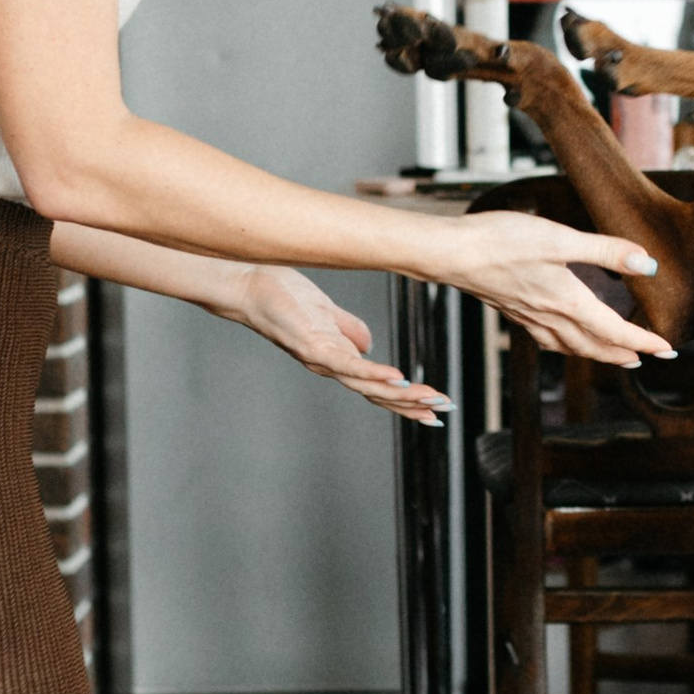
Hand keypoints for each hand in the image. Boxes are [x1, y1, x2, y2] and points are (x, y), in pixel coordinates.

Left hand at [226, 266, 448, 417]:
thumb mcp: (325, 313)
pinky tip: (397, 379)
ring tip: (430, 399)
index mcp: (337, 359)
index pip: (377, 386)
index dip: (406, 399)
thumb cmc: (283, 295)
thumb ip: (348, 328)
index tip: (435, 409)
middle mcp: (330, 366)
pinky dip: (373, 374)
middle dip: (412, 404)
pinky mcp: (312, 346)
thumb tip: (368, 344)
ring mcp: (321, 359)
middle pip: (377, 394)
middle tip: (445, 410)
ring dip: (401, 395)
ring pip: (367, 385)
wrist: (248, 284)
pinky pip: (347, 366)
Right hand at [443, 212, 675, 364]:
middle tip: (648, 359)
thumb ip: (605, 250)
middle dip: (624, 355)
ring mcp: (529, 317)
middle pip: (595, 347)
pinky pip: (548, 339)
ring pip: (571, 347)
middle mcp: (550, 317)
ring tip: (615, 356)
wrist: (451, 253)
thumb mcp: (560, 238)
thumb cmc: (501, 242)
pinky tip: (564, 338)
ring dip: (597, 354)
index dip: (644, 342)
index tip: (666, 349)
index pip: (615, 331)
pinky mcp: (512, 311)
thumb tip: (647, 265)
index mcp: (568, 302)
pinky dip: (566, 345)